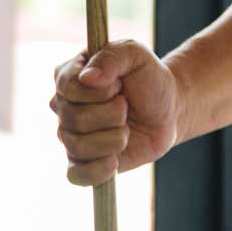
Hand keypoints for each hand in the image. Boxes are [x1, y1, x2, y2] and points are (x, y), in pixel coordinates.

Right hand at [50, 40, 183, 186]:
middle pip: (75, 119)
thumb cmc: (149, 79)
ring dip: (114, 139)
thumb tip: (88, 79)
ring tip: (126, 130)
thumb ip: (113, 56)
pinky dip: (96, 171)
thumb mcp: (136, 55)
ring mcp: (70, 136)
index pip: (68, 87)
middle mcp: (63, 107)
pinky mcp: (83, 162)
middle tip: (127, 107)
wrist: (168, 110)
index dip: (100, 91)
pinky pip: (76, 175)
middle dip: (113, 115)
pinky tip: (114, 161)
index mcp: (68, 77)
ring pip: (78, 147)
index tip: (119, 85)